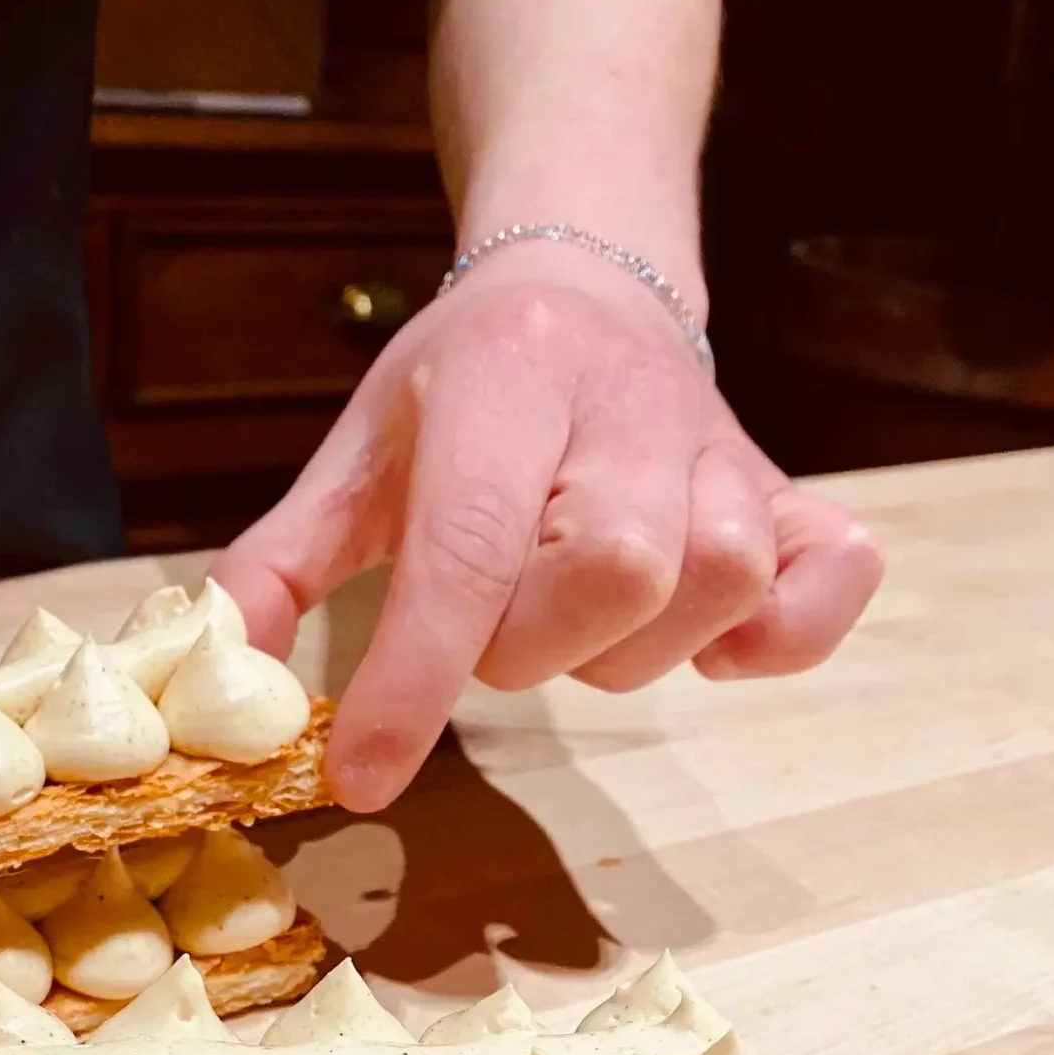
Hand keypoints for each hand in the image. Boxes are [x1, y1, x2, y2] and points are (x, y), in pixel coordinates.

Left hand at [216, 247, 883, 812]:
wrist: (586, 281)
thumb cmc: (460, 393)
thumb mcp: (354, 460)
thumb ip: (278, 567)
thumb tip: (224, 682)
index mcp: (503, 381)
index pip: (469, 547)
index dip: (415, 679)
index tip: (362, 773)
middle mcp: (630, 403)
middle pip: (612, 571)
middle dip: (532, 642)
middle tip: (498, 621)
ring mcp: (727, 449)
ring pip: (709, 588)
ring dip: (628, 649)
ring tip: (577, 615)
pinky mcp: (795, 496)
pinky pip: (829, 580)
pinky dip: (780, 636)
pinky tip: (709, 640)